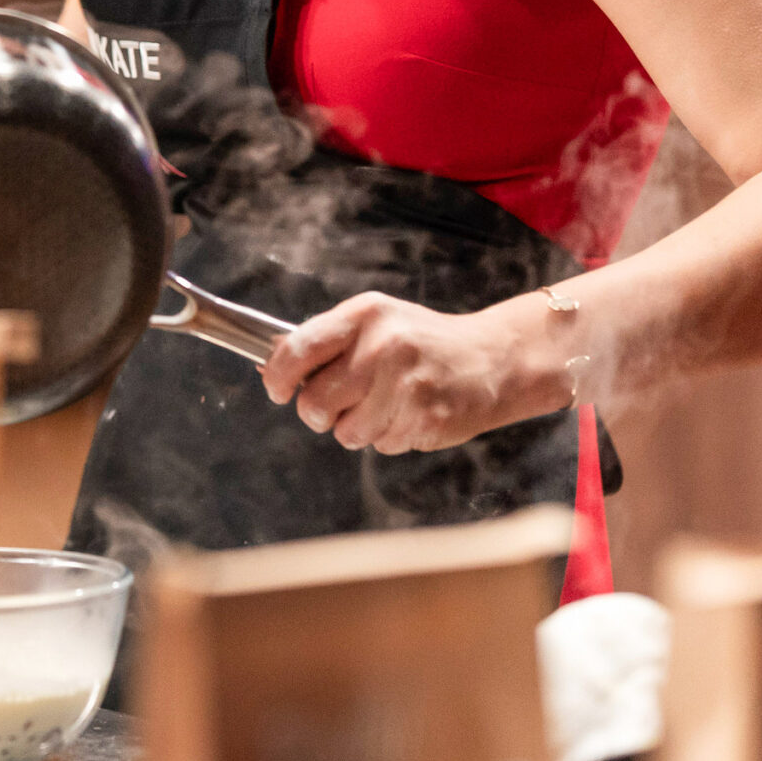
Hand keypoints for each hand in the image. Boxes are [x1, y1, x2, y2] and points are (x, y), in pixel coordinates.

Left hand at [257, 292, 561, 454]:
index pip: (299, 349)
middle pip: (316, 402)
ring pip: (346, 432)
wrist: (492, 360)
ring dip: (355, 428)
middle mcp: (385, 346)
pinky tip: (408, 413)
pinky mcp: (427, 419)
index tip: (277, 390)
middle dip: (317, 412)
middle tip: (333, 406)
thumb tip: (269, 363)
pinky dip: (387, 437)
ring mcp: (408, 385)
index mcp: (365, 315)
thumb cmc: (421, 341)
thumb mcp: (375, 322)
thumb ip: (326, 340)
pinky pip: (381, 445)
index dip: (278, 377)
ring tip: (381, 406)